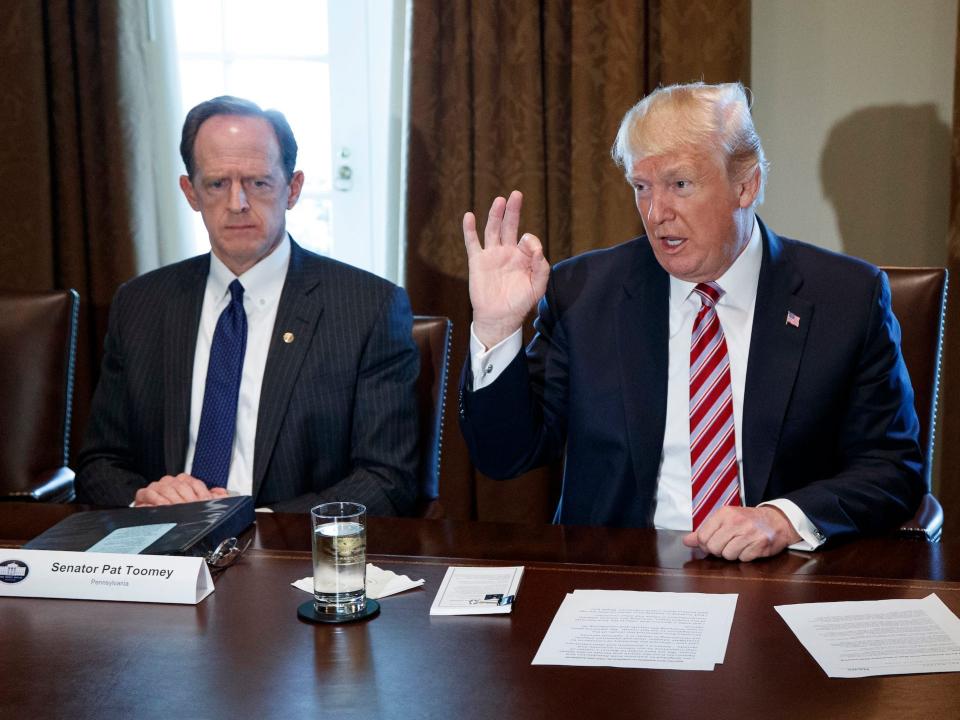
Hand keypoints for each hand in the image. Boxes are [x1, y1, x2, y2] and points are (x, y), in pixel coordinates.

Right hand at [134, 473, 228, 505]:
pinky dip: (155, 499)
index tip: (203, 503)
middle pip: (179, 485)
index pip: (194, 482)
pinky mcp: (143, 495)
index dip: (200, 493)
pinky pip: (148, 493)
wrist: (159, 522)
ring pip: (165, 488)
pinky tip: (162, 507)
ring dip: (172, 500)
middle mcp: (170, 481)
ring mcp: (157, 487)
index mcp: (184, 481)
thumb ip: (213, 497)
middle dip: (186, 499)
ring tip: (177, 509)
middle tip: (191, 509)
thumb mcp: (200, 505)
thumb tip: (222, 493)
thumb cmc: (182, 513)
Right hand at [463, 190, 549, 347]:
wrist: (500, 318)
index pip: (527, 239)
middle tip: (516, 194)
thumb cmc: (520, 303)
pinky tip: (469, 216)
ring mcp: (491, 255)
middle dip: (513, 210)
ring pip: (492, 230)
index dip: (530, 240)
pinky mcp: (477, 261)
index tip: (530, 248)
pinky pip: (472, 243)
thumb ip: (541, 266)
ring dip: (495, 214)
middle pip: (509, 226)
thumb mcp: (538, 286)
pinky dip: (469, 229)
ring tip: (500, 201)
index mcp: (523, 257)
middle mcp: (507, 252)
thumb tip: (532, 244)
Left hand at [681, 506, 800, 561]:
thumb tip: (686, 541)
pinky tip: (750, 548)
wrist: (776, 520)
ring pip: (728, 555)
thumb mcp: (724, 520)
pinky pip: (743, 559)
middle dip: (718, 551)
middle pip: (713, 548)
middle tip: (727, 544)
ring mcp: (749, 533)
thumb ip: (704, 531)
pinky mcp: (760, 544)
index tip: (712, 543)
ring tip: (740, 545)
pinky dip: (745, 556)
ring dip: (732, 554)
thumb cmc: (747, 521)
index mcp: (724, 514)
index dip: (705, 545)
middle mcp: (736, 522)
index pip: (702, 537)